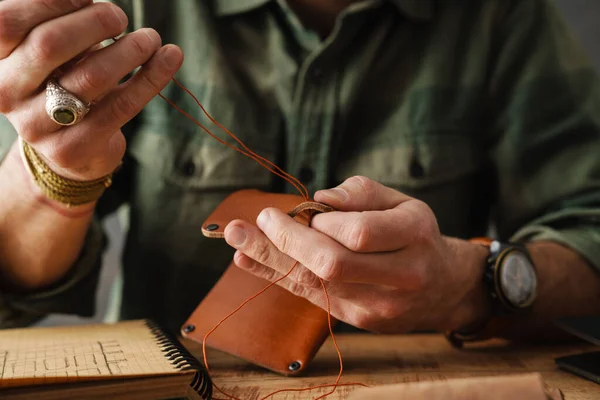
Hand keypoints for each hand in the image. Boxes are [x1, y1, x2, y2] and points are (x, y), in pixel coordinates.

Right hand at [0, 0, 182, 183]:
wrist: (67, 151)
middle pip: (50, 44)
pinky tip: (170, 57)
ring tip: (151, 38)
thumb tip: (95, 1)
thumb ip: (61, 25)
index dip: (51, 1)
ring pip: (91, 77)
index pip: (9, 21)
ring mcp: (40, 124)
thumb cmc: (61, 85)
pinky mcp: (76, 147)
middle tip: (120, 17)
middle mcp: (9, 92)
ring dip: (129, 50)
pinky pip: (122, 106)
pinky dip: (152, 77)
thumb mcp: (51, 54)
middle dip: (93, 22)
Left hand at [224, 176, 489, 332]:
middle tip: (259, 219)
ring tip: (236, 239)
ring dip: (271, 259)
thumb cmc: (416, 235)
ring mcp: (379, 305)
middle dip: (288, 242)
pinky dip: (277, 276)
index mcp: (414, 236)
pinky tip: (249, 260)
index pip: (359, 233)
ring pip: (316, 284)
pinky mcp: (360, 319)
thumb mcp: (402, 202)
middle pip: (333, 265)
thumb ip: (361, 193)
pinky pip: (311, 297)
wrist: (444, 287)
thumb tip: (318, 198)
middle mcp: (401, 275)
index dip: (323, 222)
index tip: (303, 210)